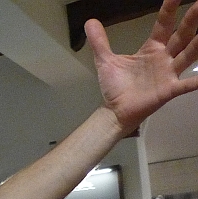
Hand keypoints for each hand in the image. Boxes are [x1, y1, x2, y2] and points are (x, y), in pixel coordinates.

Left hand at [87, 0, 197, 133]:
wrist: (115, 110)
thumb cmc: (116, 85)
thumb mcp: (105, 60)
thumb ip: (99, 41)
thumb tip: (89, 21)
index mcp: (152, 48)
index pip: (163, 24)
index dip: (169, 10)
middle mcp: (164, 57)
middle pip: (182, 35)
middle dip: (192, 19)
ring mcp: (169, 73)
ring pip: (188, 54)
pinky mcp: (169, 89)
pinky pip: (186, 85)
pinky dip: (196, 81)